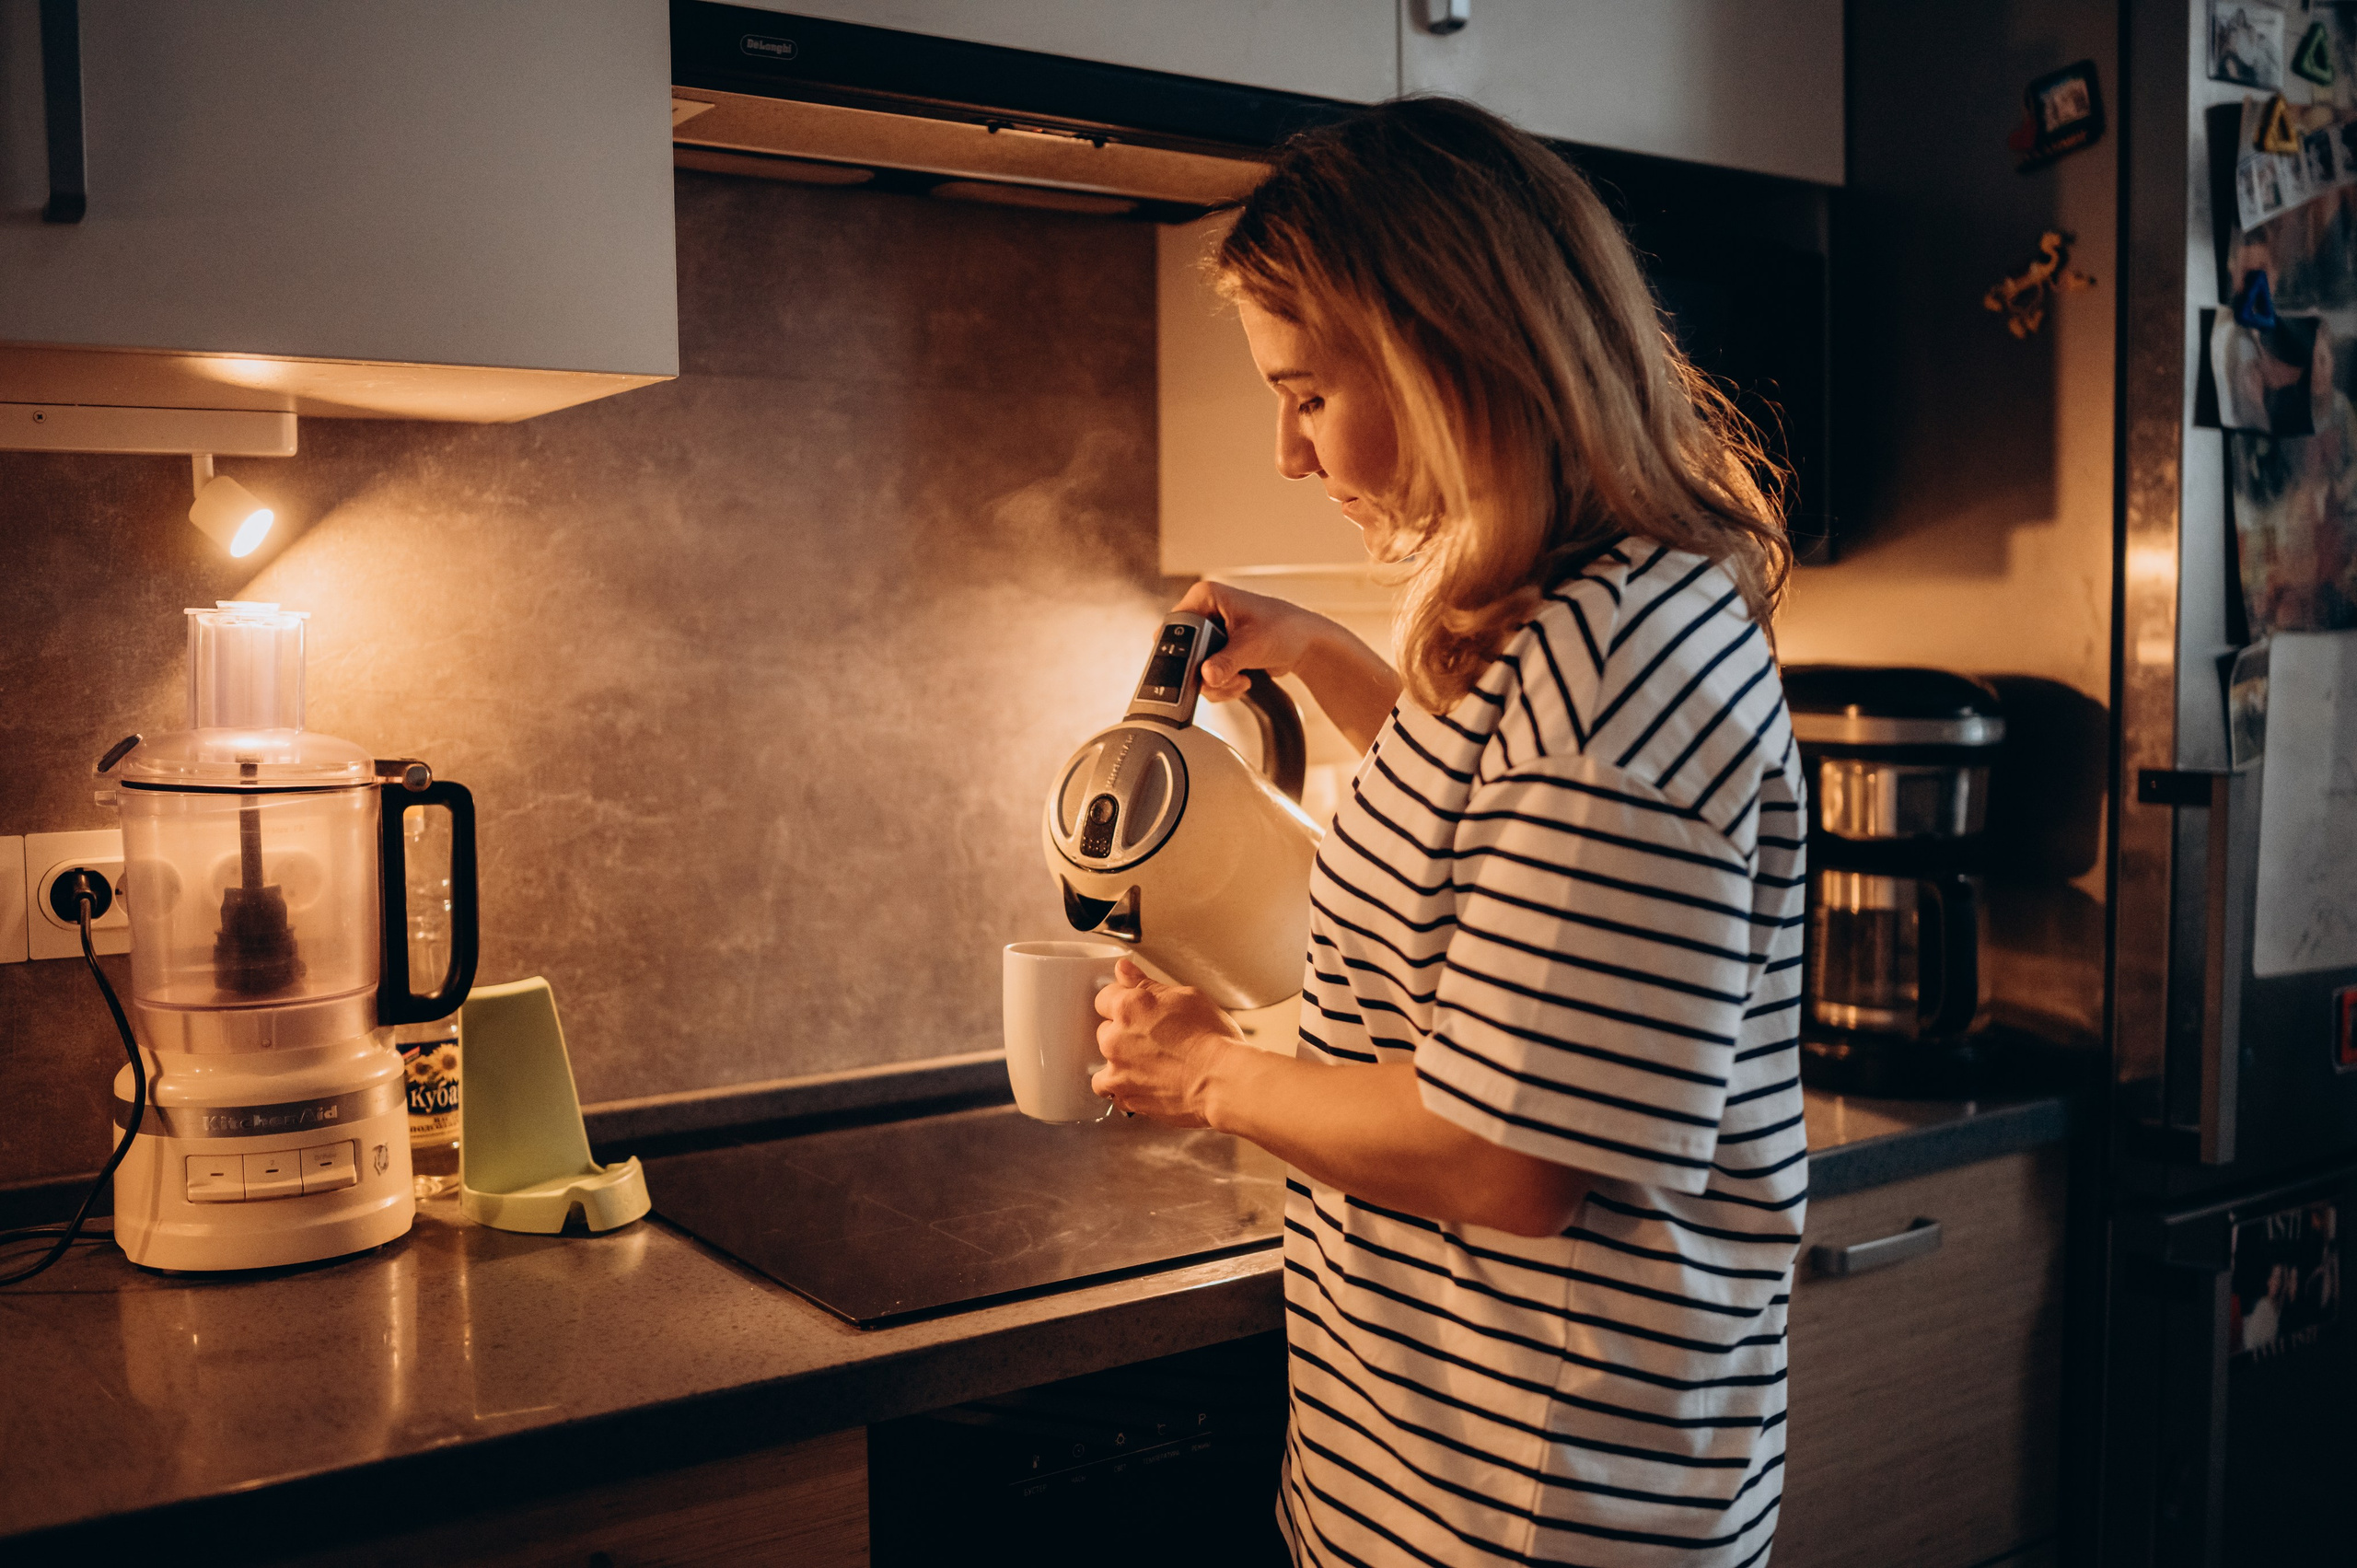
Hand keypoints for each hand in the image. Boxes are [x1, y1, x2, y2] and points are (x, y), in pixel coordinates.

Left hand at [1091, 958, 1242, 1126]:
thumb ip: (1148, 984)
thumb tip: (1125, 970)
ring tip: (1151, 1064)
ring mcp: (1118, 1071)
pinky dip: (1124, 1088)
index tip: (1135, 1009)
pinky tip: (1145, 1084)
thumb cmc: (1213, 1041)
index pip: (1105, 997)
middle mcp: (1116, 1039)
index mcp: (1128, 1007)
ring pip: (1106, 1062)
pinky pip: (1113, 1091)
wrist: (1223, 1081)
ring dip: (1122, 1062)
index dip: (1123, 1002)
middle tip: (1154, 1038)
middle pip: (1105, 1030)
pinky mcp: (1126, 1098)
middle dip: (1124, 1033)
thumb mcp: (1187, 997)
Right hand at [1173, 580, 1333, 704]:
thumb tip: (1206, 675)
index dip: (1184, 650)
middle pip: (1183, 653)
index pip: (1176, 625)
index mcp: (1206, 596)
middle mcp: (1205, 613)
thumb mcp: (1253, 645)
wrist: (1306, 645)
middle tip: (1225, 678)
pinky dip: (1222, 686)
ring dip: (1216, 684)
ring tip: (1240, 679)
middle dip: (1204, 673)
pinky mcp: (1218, 653)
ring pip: (1194, 670)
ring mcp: (1210, 635)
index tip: (1199, 669)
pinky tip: (1242, 681)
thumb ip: (1226, 662)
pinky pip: (1206, 677)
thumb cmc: (1286, 629)